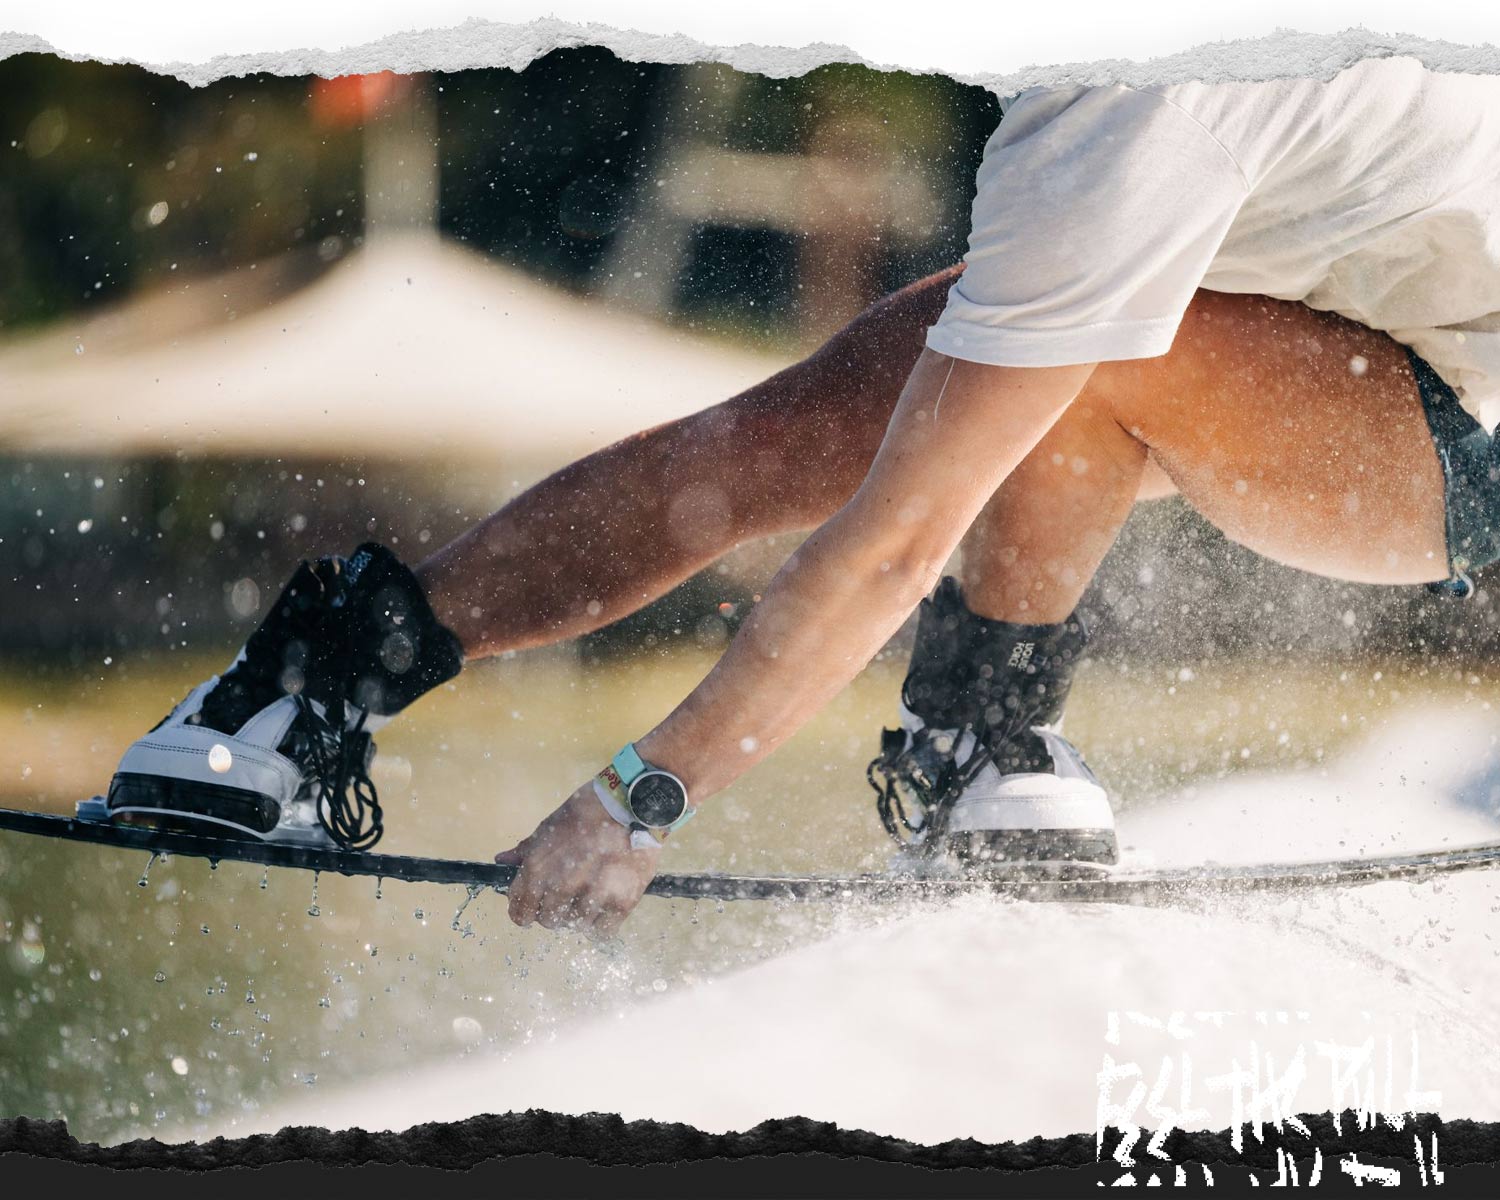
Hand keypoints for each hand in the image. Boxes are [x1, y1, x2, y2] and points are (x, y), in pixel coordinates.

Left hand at [496, 781, 659, 934]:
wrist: (630, 803)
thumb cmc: (586, 810)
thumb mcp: (549, 826)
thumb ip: (525, 850)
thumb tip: (502, 861)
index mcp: (537, 868)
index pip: (520, 912)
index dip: (525, 912)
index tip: (533, 908)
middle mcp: (561, 886)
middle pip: (549, 921)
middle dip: (555, 910)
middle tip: (569, 893)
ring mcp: (592, 896)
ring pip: (576, 925)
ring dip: (581, 914)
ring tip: (592, 892)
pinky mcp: (621, 902)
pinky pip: (602, 931)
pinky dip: (602, 923)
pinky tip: (605, 905)